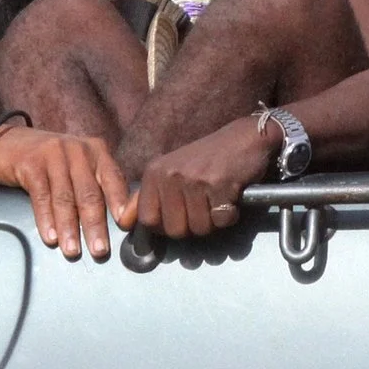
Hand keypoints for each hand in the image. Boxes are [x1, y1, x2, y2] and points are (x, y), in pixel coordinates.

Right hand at [0, 124, 134, 260]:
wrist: (3, 143)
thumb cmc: (48, 162)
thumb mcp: (76, 166)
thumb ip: (95, 185)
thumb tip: (117, 222)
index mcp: (96, 150)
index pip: (114, 179)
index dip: (120, 203)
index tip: (125, 227)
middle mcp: (77, 149)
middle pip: (89, 192)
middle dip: (95, 224)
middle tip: (99, 250)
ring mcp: (53, 154)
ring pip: (65, 197)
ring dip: (69, 228)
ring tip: (72, 251)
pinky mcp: (30, 163)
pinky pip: (41, 196)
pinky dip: (46, 219)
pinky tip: (50, 237)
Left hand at [135, 117, 275, 239]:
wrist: (245, 138)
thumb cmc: (209, 158)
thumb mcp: (172, 171)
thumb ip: (148, 197)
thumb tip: (123, 221)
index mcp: (155, 173)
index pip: (147, 220)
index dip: (164, 227)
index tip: (179, 218)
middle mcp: (171, 175)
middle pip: (175, 230)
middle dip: (193, 226)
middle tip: (203, 206)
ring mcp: (195, 180)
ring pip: (200, 229)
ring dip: (213, 221)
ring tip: (217, 199)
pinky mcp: (220, 185)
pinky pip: (222, 221)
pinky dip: (230, 216)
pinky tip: (231, 197)